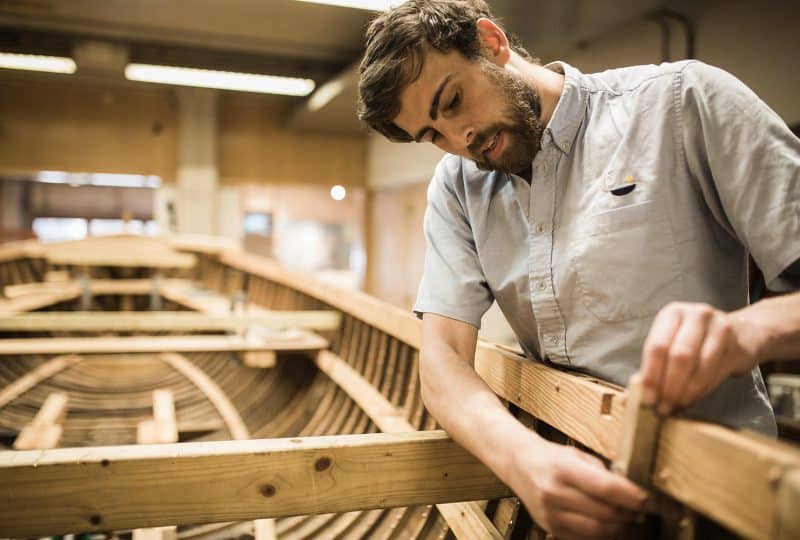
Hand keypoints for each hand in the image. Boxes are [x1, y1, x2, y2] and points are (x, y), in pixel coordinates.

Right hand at [510, 439, 647, 538]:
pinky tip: (607, 525)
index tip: (648, 499)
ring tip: (626, 518)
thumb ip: (602, 473)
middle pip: (605, 513)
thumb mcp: (576, 455)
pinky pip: (584, 539)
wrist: (518, 464)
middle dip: (629, 513)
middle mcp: (555, 493)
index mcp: (563, 469)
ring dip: (618, 527)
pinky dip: (601, 535)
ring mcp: (551, 514)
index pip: (605, 488)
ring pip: (597, 531)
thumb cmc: (550, 457)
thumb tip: (632, 490)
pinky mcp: (550, 528)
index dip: (632, 496)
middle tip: (641, 510)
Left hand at [639, 302, 762, 414]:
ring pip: (699, 366)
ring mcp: (718, 326)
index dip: (651, 375)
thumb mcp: (672, 345)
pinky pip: (716, 371)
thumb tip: (631, 399)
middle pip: (678, 356)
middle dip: (669, 387)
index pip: (657, 346)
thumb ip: (653, 368)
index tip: (647, 400)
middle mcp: (694, 315)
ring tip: (677, 406)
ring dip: (686, 392)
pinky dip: (702, 390)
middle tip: (663, 407)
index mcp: (671, 314)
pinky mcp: (735, 342)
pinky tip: (693, 399)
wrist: (741, 334)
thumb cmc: (696, 342)